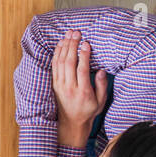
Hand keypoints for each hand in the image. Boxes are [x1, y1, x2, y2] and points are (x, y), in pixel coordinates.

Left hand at [51, 30, 108, 147]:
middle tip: (77, 33)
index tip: (86, 43)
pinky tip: (61, 44)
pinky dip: (57, 53)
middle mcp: (69, 87)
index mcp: (82, 92)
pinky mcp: (54, 84)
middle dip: (72, 45)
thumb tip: (101, 70)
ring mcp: (60, 85)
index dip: (84, 55)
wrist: (71, 124)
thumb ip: (101, 86)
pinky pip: (54, 66)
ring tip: (69, 34)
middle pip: (69, 63)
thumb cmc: (88, 111)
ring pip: (60, 62)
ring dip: (64, 47)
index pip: (82, 70)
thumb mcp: (101, 102)